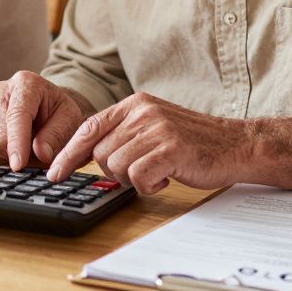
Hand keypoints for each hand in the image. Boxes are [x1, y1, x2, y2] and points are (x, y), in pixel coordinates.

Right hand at [0, 71, 84, 170]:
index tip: (18, 165)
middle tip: (34, 149)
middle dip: (19, 153)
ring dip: (5, 157)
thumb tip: (41, 153)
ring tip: (21, 146)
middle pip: (0, 137)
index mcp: (25, 84)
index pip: (17, 116)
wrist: (43, 105)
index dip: (17, 143)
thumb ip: (56, 135)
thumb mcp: (69, 119)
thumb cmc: (56, 111)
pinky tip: (6, 148)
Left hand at [47, 92, 251, 193]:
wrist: (237, 145)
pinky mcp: (171, 149)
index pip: (89, 128)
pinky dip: (149, 186)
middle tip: (141, 171)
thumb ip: (123, 134)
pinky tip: (166, 178)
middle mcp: (143, 112)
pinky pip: (138, 177)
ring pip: (116, 166)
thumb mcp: (154, 126)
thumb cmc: (193, 142)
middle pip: (101, 153)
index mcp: (135, 104)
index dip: (68, 153)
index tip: (55, 174)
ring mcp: (157, 129)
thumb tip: (86, 155)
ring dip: (134, 179)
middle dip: (114, 171)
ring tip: (157, 172)